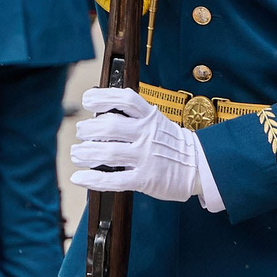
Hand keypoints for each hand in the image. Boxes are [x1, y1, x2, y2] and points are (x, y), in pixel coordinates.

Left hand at [69, 87, 218, 208]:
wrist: (200, 165)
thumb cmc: (173, 144)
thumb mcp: (158, 123)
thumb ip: (136, 118)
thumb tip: (101, 116)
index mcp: (151, 117)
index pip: (126, 99)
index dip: (103, 97)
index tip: (87, 100)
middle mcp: (147, 134)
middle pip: (110, 126)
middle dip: (88, 129)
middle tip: (80, 132)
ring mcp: (146, 156)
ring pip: (108, 153)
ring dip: (85, 153)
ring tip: (77, 154)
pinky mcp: (145, 178)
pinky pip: (114, 179)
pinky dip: (93, 179)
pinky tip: (80, 178)